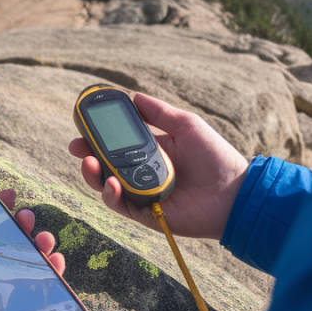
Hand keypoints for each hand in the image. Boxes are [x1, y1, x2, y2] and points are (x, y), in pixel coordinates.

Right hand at [69, 93, 248, 239]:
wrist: (235, 193)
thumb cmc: (216, 157)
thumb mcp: (187, 126)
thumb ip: (160, 113)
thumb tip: (134, 96)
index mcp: (150, 150)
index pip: (116, 142)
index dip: (98, 135)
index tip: (82, 125)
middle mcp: (142, 172)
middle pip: (106, 165)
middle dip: (87, 155)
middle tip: (77, 146)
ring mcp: (143, 194)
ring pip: (108, 186)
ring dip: (93, 175)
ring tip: (88, 163)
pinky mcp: (147, 214)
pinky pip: (122, 205)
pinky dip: (112, 195)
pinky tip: (111, 184)